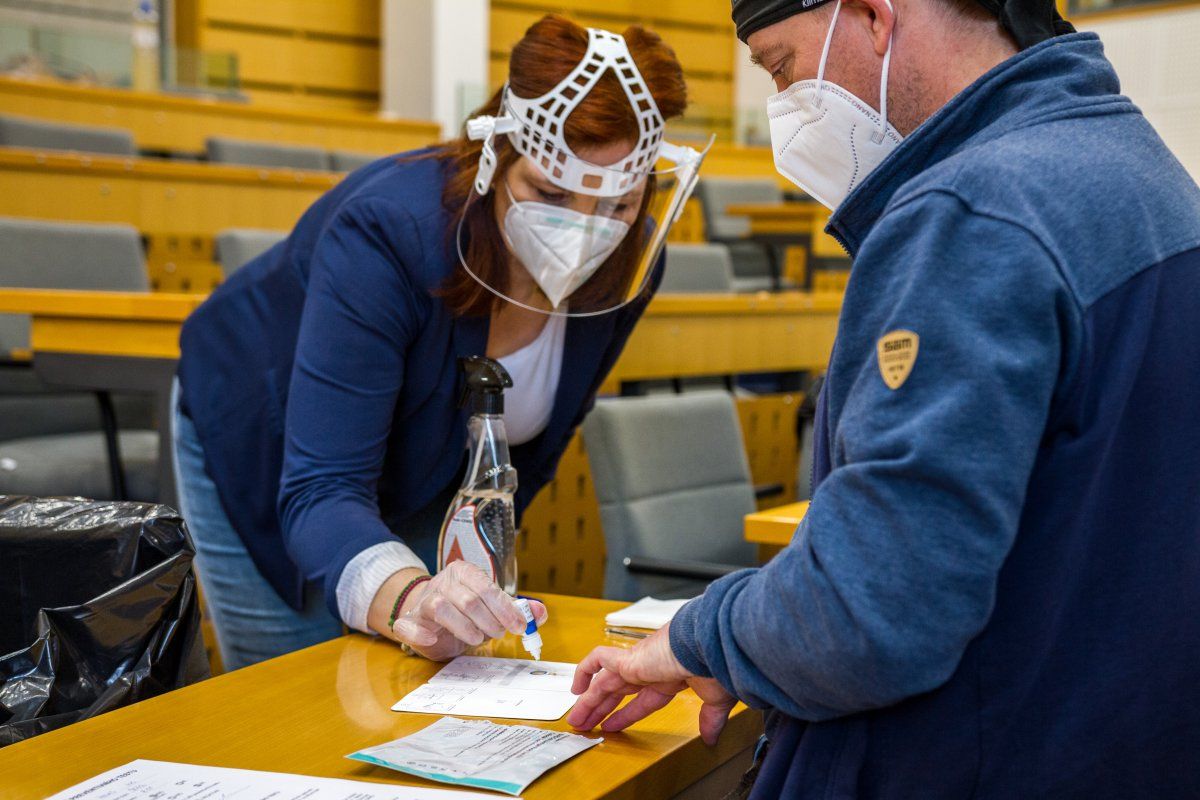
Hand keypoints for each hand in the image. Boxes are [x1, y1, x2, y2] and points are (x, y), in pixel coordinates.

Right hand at [368, 562, 546, 660]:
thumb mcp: (492, 608)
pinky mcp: (408, 621)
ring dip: (464, 627)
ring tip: (477, 639)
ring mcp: (423, 601)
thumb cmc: (464, 611)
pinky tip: (433, 640)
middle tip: (499, 634)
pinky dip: (420, 634)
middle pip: (467, 599)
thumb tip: (541, 613)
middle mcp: (442, 582)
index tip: (519, 626)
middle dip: (489, 621)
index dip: (505, 608)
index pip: (486, 587)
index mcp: (464, 572)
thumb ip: (516, 609)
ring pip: (441, 608)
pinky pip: (407, 625)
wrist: (429, 616)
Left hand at [567, 625, 736, 745]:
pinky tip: (575, 689)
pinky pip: (597, 660)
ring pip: (604, 683)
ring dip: (588, 702)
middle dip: (601, 709)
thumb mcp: (715, 698)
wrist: (709, 642)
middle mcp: (651, 668)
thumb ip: (710, 719)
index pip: (642, 700)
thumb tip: (711, 737)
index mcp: (670, 677)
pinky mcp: (628, 658)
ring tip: (575, 720)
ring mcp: (638, 663)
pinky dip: (584, 671)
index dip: (626, 714)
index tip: (612, 725)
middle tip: (586, 724)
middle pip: (617, 692)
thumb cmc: (715, 662)